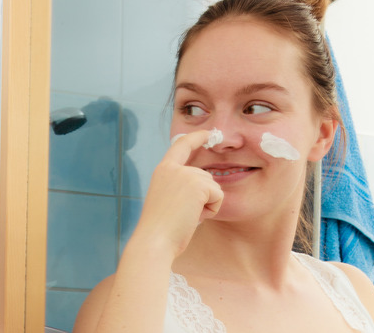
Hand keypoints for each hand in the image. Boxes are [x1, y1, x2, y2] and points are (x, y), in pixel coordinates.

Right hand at [133, 130, 223, 258]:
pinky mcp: (198, 184)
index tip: (208, 133)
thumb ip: (182, 187)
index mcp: (162, 170)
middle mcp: (173, 168)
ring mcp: (185, 174)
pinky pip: (218, 195)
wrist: (155, 240)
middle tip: (182, 214)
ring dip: (206, 205)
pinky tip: (194, 217)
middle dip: (202, 198)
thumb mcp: (168, 199)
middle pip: (205, 176)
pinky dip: (211, 210)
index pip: (181, 145)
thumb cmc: (161, 229)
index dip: (196, 138)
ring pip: (213, 187)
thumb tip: (208, 186)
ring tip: (186, 216)